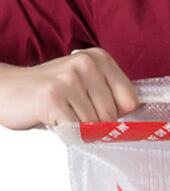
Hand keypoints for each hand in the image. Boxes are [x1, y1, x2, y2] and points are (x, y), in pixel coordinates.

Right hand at [0, 48, 137, 129]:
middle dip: (94, 122)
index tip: (95, 108)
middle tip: (72, 110)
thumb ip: (112, 97)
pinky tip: (52, 117)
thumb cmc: (53, 94)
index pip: (131, 101)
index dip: (115, 114)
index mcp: (100, 58)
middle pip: (112, 115)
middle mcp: (86, 63)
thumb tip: (136, 121)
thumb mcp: (88, 86)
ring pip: (94, 124)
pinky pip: (76, 130)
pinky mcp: (53, 96)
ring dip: (78, 127)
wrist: (7, 91)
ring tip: (61, 112)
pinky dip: (65, 132)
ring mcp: (69, 78)